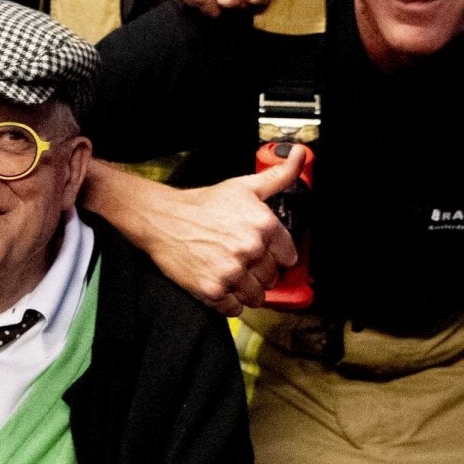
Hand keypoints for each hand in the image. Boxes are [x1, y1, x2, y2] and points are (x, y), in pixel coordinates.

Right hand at [138, 149, 305, 315]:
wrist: (163, 218)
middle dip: (259, 271)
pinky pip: (234, 308)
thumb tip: (300, 155)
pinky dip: (228, 301)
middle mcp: (250, 249)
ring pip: (256, 296)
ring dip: (246, 289)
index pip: (289, 256)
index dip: (276, 255)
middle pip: (271, 278)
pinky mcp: (213, 290)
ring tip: (231, 272)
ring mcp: (231, 271)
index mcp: (263, 224)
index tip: (263, 252)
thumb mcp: (245, 186)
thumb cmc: (203, 204)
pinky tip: (219, 283)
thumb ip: (279, 176)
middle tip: (241, 260)